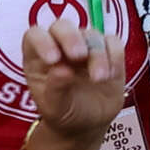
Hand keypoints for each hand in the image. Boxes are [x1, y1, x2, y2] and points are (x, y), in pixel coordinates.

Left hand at [16, 12, 126, 149]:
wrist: (88, 124)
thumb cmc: (64, 114)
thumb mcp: (54, 108)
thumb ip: (55, 89)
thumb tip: (61, 70)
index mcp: (38, 58)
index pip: (35, 36)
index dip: (42, 41)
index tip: (53, 59)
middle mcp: (60, 47)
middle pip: (63, 26)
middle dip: (71, 37)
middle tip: (80, 56)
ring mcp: (85, 48)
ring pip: (91, 35)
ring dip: (97, 54)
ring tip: (99, 79)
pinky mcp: (108, 53)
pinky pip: (113, 42)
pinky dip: (114, 56)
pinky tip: (110, 75)